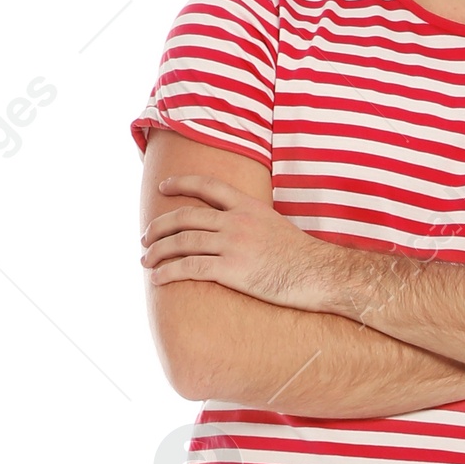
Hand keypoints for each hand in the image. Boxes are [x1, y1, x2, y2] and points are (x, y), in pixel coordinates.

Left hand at [141, 173, 327, 305]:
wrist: (319, 274)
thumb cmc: (302, 257)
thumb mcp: (276, 226)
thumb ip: (252, 222)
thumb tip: (234, 229)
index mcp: (248, 207)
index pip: (208, 186)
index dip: (181, 184)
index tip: (164, 188)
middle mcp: (236, 221)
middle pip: (185, 217)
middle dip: (159, 226)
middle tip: (145, 237)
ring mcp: (234, 245)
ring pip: (182, 242)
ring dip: (157, 251)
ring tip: (145, 260)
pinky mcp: (232, 270)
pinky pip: (190, 268)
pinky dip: (169, 272)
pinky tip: (158, 279)